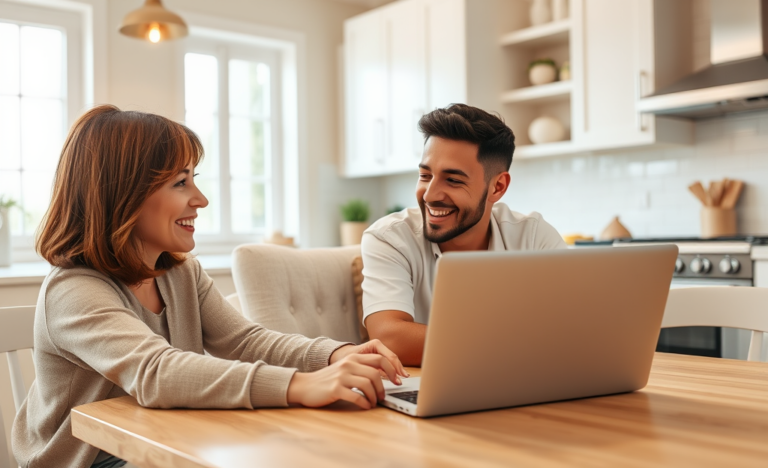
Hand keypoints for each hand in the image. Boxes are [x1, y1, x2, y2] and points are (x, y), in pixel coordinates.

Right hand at [286, 340, 407, 409]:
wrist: (305, 385)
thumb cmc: (328, 380)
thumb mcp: (345, 369)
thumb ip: (361, 368)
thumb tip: (384, 376)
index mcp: (353, 357)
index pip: (379, 358)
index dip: (392, 370)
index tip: (397, 380)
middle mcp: (348, 364)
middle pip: (376, 373)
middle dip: (383, 387)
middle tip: (383, 396)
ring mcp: (341, 376)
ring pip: (368, 385)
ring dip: (374, 397)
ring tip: (373, 402)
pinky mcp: (335, 389)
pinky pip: (357, 396)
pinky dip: (365, 403)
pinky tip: (365, 406)